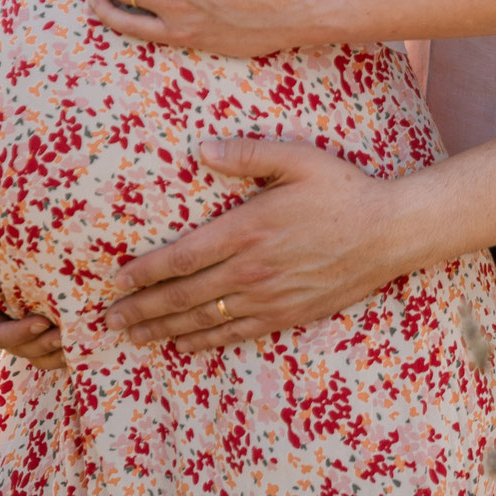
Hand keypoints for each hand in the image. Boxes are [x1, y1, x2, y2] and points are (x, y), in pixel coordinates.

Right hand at [0, 247, 65, 369]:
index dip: (19, 333)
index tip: (43, 322)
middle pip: (19, 348)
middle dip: (43, 343)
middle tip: (65, 335)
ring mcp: (16, 332)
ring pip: (34, 353)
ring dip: (55, 351)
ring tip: (77, 342)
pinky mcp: (34, 331)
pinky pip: (46, 351)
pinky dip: (60, 352)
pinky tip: (79, 344)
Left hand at [103, 137, 409, 350]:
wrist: (387, 233)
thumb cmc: (342, 189)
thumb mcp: (296, 158)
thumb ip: (246, 154)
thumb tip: (199, 151)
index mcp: (247, 230)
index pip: (182, 257)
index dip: (145, 272)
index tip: (117, 281)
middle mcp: (251, 270)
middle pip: (183, 297)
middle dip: (141, 310)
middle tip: (108, 321)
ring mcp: (268, 298)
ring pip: (203, 320)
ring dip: (164, 330)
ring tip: (134, 337)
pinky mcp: (286, 314)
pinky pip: (235, 333)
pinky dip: (205, 341)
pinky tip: (184, 344)